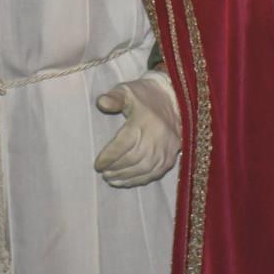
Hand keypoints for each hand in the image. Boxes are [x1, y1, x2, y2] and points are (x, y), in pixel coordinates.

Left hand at [94, 71, 181, 187]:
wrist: (175, 100)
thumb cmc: (146, 96)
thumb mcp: (128, 91)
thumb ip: (114, 98)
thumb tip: (101, 103)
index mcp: (143, 121)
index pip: (122, 144)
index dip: (108, 156)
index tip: (97, 164)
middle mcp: (155, 138)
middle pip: (132, 159)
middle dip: (115, 168)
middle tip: (103, 173)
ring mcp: (164, 150)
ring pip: (142, 170)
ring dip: (125, 177)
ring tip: (110, 179)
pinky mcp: (170, 157)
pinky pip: (154, 174)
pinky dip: (139, 180)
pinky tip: (127, 181)